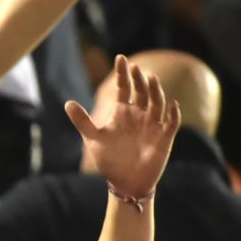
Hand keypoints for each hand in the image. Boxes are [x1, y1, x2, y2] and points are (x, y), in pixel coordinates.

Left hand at [66, 54, 177, 200]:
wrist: (125, 182)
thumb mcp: (93, 139)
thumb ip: (82, 121)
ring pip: (157, 103)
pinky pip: (171, 122)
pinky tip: (171, 105)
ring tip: (151, 79)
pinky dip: (173, 113)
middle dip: (139, 79)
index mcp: (122, 113)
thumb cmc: (110, 160)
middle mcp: (139, 115)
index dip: (123, 74)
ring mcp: (153, 125)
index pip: (124, 88)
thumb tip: (67, 102)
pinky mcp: (164, 137)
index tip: (121, 58)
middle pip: (141, 92)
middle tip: (134, 68)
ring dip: (155, 91)